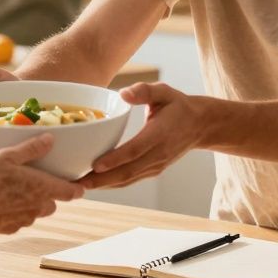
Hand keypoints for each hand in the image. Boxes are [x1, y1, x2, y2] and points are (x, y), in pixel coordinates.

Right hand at [0, 134, 83, 233]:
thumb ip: (31, 149)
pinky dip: (15, 213)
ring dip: (32, 204)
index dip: (77, 188)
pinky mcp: (10, 228)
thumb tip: (50, 139)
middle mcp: (39, 206)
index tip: (79, 185)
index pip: (71, 192)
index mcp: (43, 187)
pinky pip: (19, 220)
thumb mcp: (9, 156)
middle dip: (50, 195)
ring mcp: (25, 220)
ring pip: (37, 213)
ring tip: (16, 192)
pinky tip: (2, 204)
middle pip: (53, 203)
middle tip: (37, 183)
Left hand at [77, 82, 206, 189]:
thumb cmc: (178, 106)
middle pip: (128, 171)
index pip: (136, 149)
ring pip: (128, 179)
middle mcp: (158, 154)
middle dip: (102, 179)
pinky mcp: (153, 170)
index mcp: (160, 133)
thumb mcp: (164, 92)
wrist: (200, 125)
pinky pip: (130, 180)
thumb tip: (123, 94)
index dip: (116, 159)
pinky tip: (94, 184)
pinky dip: (112, 184)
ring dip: (104, 185)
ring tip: (80, 186)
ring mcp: (156, 165)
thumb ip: (145, 91)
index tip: (96, 165)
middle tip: (77, 182)